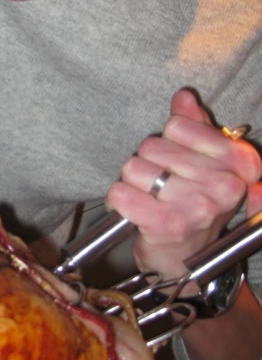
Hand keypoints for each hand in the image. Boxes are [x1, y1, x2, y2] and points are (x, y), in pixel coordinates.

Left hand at [105, 89, 261, 279]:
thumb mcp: (203, 163)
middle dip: (148, 164)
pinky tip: (134, 210)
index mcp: (240, 162)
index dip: (168, 142)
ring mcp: (198, 205)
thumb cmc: (193, 205)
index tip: (179, 164)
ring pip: (134, 167)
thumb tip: (184, 96)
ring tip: (150, 199)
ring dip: (132, 183)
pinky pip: (121, 193)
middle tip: (162, 187)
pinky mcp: (169, 225)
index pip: (178, 125)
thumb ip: (195, 125)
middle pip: (152, 146)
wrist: (187, 263)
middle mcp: (225, 184)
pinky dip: (119, 200)